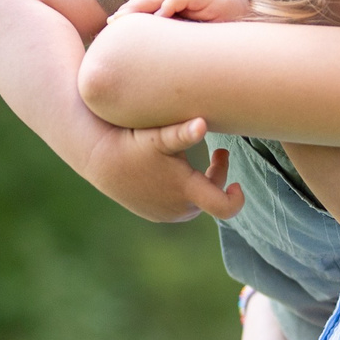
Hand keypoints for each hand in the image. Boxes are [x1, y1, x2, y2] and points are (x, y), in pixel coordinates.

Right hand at [88, 116, 246, 222]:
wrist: (101, 161)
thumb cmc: (133, 144)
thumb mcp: (158, 138)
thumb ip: (182, 133)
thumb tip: (202, 124)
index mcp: (187, 192)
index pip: (225, 208)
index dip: (236, 199)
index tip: (238, 184)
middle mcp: (179, 209)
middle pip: (212, 196)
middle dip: (217, 175)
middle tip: (220, 151)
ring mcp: (166, 214)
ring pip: (196, 201)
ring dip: (201, 182)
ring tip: (198, 161)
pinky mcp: (155, 215)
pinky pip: (179, 205)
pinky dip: (183, 190)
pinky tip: (177, 172)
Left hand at [117, 0, 256, 22]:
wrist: (251, 15)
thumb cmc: (222, 26)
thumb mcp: (192, 30)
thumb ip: (174, 32)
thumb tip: (152, 52)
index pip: (147, 4)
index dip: (130, 13)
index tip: (111, 27)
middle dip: (129, 10)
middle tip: (113, 23)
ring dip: (142, 6)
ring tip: (126, 18)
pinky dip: (170, 3)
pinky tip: (159, 15)